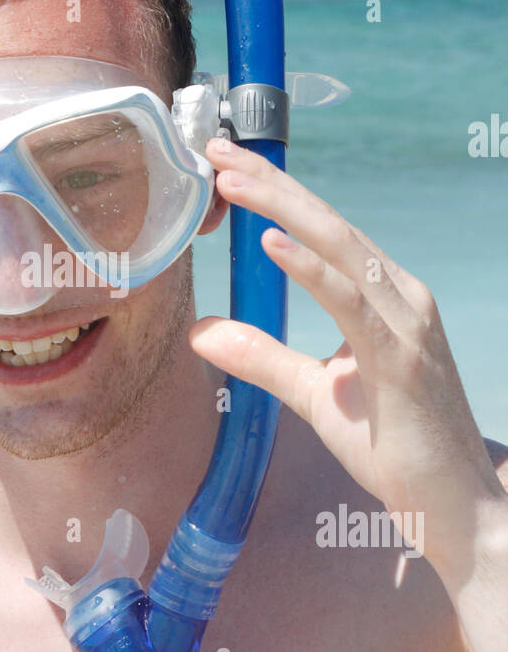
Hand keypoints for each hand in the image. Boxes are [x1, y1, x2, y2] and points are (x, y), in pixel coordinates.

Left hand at [190, 136, 506, 573]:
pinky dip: (312, 269)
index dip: (275, 193)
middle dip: (272, 182)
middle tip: (216, 146)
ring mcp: (406, 324)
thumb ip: (261, 357)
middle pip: (328, 224)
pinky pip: (352, 302)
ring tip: (232, 181)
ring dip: (283, 209)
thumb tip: (200, 330)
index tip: (225, 164)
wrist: (452, 504)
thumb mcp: (313, 394)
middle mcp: (400, 297)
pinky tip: (273, 242)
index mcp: (384, 298)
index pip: (323, 231)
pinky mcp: (402, 360)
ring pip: (341, 248)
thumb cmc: (393, 447)